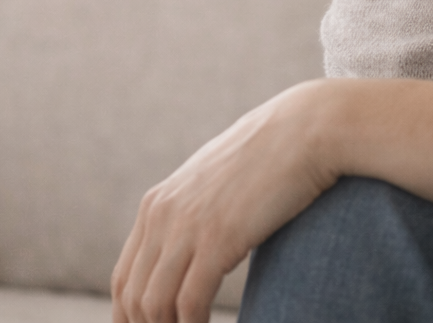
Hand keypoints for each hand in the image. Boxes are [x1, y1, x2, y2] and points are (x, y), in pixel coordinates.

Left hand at [111, 80, 343, 322]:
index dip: (131, 317)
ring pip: (155, 305)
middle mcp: (163, 215)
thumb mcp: (219, 182)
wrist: (307, 128)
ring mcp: (189, 226)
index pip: (125, 278)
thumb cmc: (273, 156)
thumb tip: (201, 241)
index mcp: (157, 204)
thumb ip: (198, 209)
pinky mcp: (219, 238)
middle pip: (133, 297)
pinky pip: (190, 302)